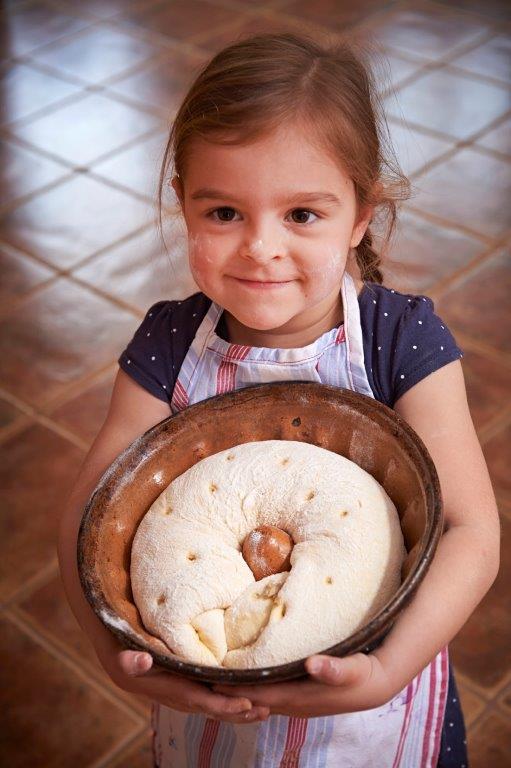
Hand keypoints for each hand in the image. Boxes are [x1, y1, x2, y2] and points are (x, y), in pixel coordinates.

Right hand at [96, 636, 269, 723]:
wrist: (119, 661)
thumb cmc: (123, 655)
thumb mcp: (123, 656)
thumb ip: (131, 660)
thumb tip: (142, 661)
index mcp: (170, 690)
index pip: (201, 701)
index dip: (223, 704)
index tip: (245, 704)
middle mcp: (181, 698)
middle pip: (214, 709)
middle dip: (239, 712)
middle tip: (266, 710)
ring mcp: (186, 696)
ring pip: (217, 707)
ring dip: (239, 710)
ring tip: (265, 709)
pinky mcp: (190, 688)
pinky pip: (214, 698)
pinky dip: (231, 700)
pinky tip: (249, 698)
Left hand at [213, 653, 392, 717]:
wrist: (376, 685)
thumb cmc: (363, 674)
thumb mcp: (354, 668)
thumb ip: (334, 668)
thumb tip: (312, 664)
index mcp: (300, 696)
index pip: (259, 694)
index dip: (236, 690)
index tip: (212, 681)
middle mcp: (293, 703)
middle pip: (253, 699)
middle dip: (228, 692)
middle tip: (201, 679)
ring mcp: (296, 701)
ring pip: (258, 698)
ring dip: (238, 692)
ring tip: (213, 680)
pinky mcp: (299, 694)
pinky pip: (268, 693)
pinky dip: (252, 687)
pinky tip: (242, 678)